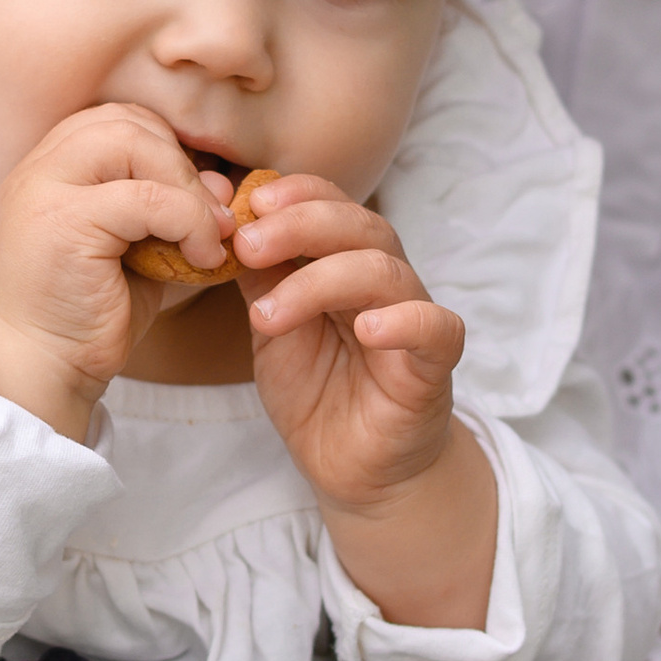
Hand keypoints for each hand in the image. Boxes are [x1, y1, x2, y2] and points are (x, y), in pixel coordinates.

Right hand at [0, 104, 231, 434]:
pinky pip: (147, 198)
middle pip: (125, 120)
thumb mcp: (134, 250)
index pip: (116, 120)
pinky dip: (190, 222)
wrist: (37, 372)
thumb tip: (225, 185)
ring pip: (132, 141)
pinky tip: (202, 259)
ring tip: (208, 235)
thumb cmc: (83, 316)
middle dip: (180, 162)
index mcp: (48, 170)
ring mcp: (43, 191)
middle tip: (209, 218)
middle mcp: (38, 170)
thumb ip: (171, 210)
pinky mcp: (62, 223)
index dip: (166, 150)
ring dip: (186, 186)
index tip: (192, 200)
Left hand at [233, 170, 464, 514]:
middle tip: (248, 244)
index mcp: (346, 262)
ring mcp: (412, 319)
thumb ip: (258, 276)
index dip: (296, 193)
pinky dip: (404, 321)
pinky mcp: (433, 366)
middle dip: (300, 225)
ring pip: (385, 271)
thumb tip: (224, 224)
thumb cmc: (315, 389)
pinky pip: (436, 329)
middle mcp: (384, 281)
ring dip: (322, 281)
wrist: (351, 466)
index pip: (332, 205)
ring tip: (268, 316)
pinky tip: (367, 329)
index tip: (249, 202)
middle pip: (360, 227)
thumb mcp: (272, 325)